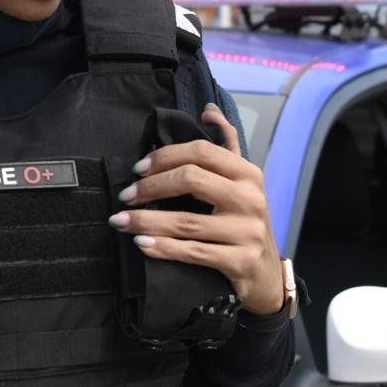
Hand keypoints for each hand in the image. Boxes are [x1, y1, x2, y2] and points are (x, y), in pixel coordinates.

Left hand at [109, 103, 283, 314]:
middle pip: (191, 179)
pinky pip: (193, 252)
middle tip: (125, 196)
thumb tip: (209, 111)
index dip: (165, 156)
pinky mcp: (241, 261)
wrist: (266, 274)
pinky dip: (163, 247)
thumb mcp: (242, 183)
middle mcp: (251, 199)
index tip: (137, 169)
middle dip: (150, 187)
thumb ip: (226, 146)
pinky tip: (141, 244)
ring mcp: (248, 232)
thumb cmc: (244, 223)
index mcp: (248, 174)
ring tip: (120, 221)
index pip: (202, 151)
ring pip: (186, 222)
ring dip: (146, 221)